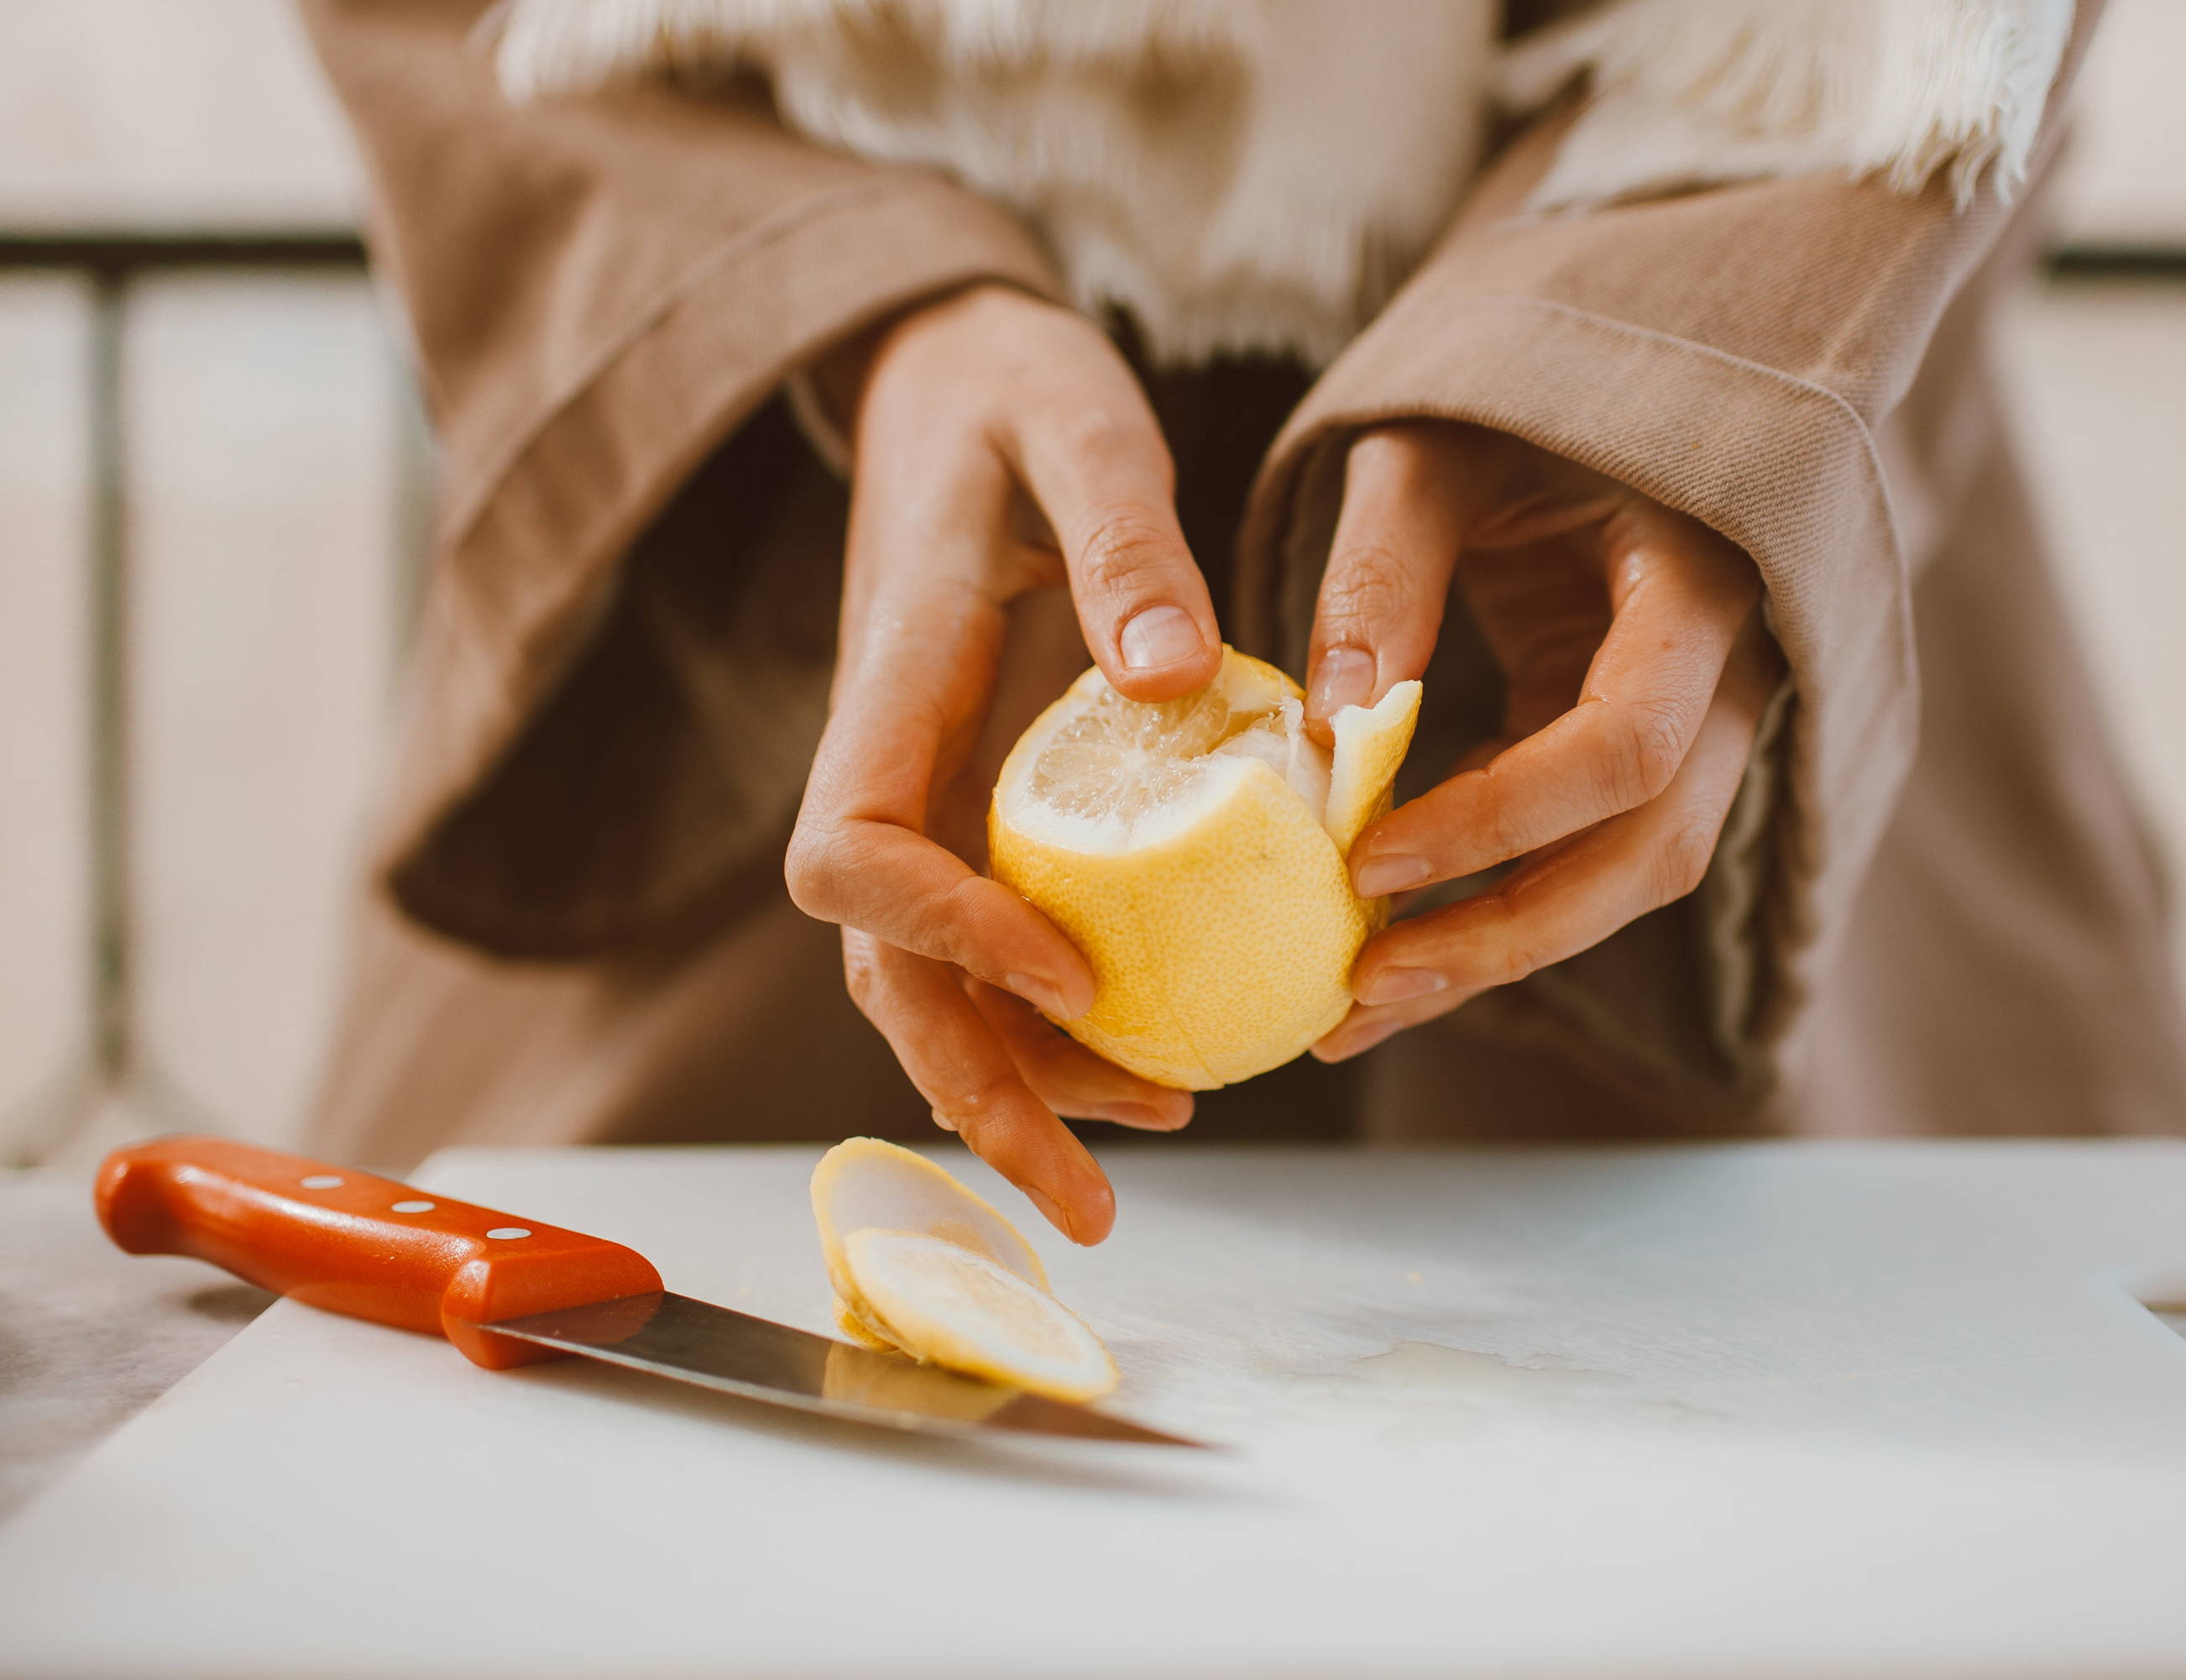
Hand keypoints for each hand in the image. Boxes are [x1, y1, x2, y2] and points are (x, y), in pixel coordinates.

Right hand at [784, 284, 1216, 1242]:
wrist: (944, 374)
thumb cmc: (1007, 390)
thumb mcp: (1076, 424)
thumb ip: (1121, 536)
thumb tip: (1171, 676)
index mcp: (891, 683)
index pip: (851, 855)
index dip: (945, 938)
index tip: (1076, 978)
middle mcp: (887, 764)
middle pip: (886, 974)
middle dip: (977, 1096)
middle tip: (1092, 1202)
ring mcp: (922, 795)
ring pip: (931, 984)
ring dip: (1021, 1085)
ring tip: (1153, 1141)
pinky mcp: (967, 804)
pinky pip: (986, 942)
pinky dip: (1053, 1020)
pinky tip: (1151, 1053)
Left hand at [1304, 421, 1783, 1062]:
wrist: (1583, 382)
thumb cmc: (1504, 397)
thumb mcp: (1427, 452)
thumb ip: (1383, 572)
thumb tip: (1337, 733)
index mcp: (1697, 581)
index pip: (1631, 745)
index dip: (1505, 819)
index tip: (1369, 858)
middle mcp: (1727, 672)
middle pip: (1657, 851)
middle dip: (1510, 934)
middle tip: (1364, 987)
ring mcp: (1695, 720)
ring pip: (1631, 877)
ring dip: (1501, 949)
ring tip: (1359, 1006)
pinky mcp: (1637, 748)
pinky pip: (1584, 851)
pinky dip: (1493, 905)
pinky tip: (1390, 944)